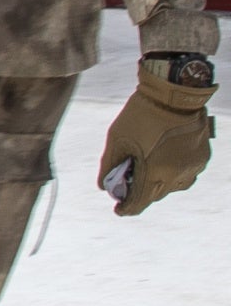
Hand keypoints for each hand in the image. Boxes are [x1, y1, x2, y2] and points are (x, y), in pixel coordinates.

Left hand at [104, 67, 214, 213]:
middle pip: (155, 195)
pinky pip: (186, 174)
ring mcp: (192, 168)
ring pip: (173, 186)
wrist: (174, 96)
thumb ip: (110, 165)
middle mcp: (176, 176)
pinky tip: (164, 161)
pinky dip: (173, 172)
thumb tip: (103, 186)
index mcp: (154, 174)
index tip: (119, 210)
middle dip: (140, 193)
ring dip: (158, 184)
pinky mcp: (202, 158)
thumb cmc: (141, 116)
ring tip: (147, 171)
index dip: (127, 208)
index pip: (140, 202)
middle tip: (128, 185)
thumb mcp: (117, 139)